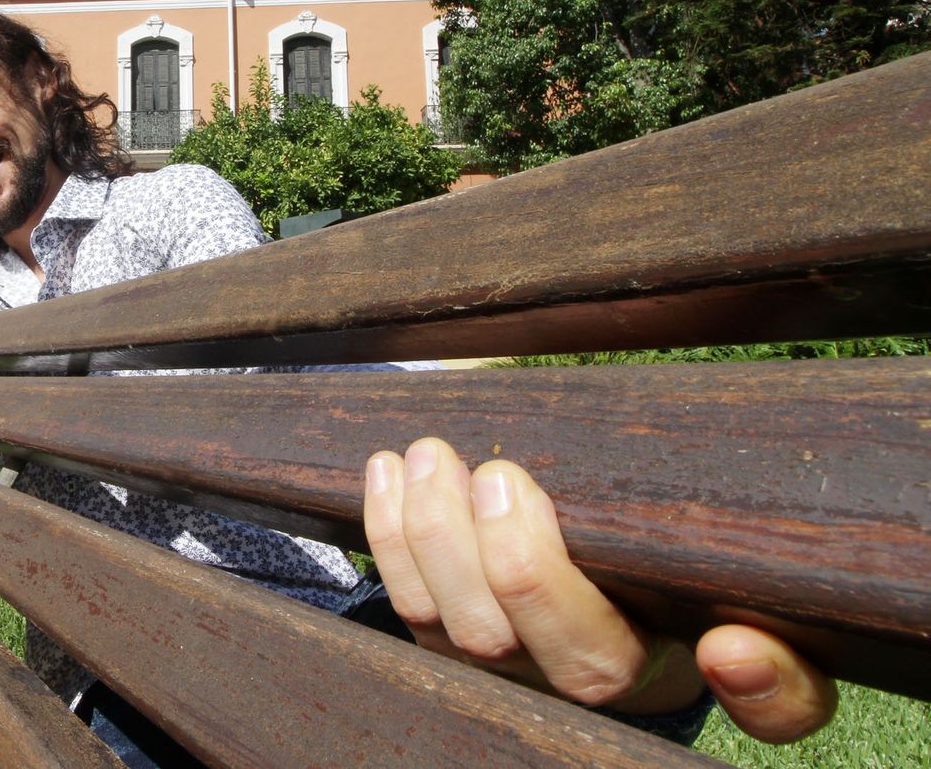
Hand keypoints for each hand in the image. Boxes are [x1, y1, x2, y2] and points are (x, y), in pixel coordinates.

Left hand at [364, 439, 837, 742]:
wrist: (603, 613)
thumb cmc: (668, 595)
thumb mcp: (727, 610)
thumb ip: (764, 640)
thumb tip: (734, 652)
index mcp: (648, 672)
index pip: (698, 695)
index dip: (729, 686)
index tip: (726, 644)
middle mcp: (569, 689)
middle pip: (525, 648)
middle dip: (510, 561)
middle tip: (502, 474)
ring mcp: (497, 668)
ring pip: (447, 623)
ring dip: (430, 532)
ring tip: (433, 456)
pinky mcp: (443, 644)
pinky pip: (404, 600)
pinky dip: (388, 532)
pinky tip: (389, 470)